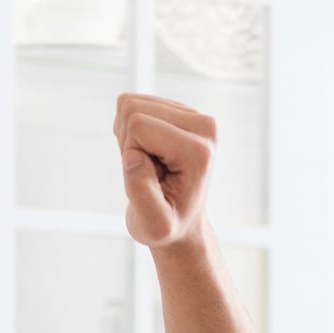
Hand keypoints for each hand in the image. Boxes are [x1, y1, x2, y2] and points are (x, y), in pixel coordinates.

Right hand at [114, 94, 216, 247]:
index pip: (138, 126)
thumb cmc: (168, 227)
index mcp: (200, 151)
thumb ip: (142, 194)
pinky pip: (132, 105)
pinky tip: (148, 153)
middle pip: (132, 109)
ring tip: (149, 165)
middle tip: (148, 172)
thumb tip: (134, 157)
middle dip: (128, 143)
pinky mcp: (180, 111)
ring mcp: (194, 116)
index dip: (131, 154)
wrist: (182, 224)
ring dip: (128, 137)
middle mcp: (204, 126)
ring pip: (129, 104)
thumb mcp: (154, 224)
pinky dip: (130, 131)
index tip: (151, 179)